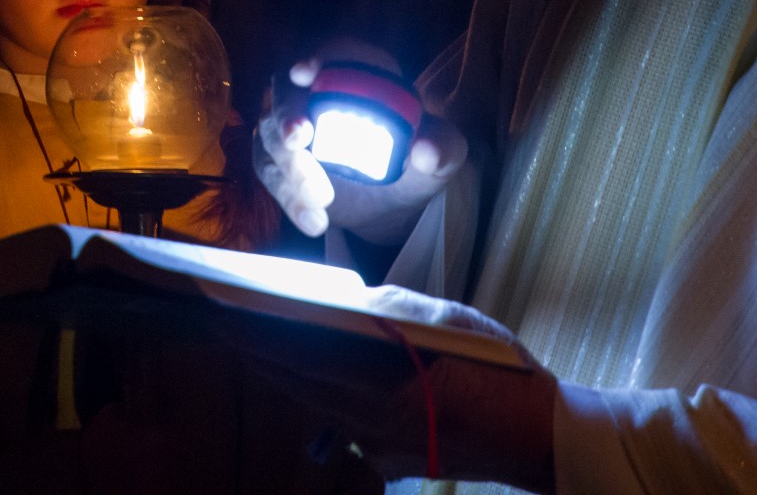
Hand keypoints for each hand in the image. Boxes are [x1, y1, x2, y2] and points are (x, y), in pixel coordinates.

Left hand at [217, 294, 556, 491]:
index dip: (255, 338)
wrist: (539, 436)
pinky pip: (339, 421)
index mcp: (384, 390)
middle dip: (255, 353)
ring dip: (281, 373)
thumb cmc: (501, 374)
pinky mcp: (389, 457)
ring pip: (314, 405)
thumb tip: (354, 300)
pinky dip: (316, 393)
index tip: (218, 316)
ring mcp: (378, 446)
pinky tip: (306, 373)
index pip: (301, 360)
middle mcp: (371, 424)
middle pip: (297, 386)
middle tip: (217, 322)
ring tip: (249, 341)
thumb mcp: (453, 326)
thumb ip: (399, 313)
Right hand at [253, 39, 466, 242]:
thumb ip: (443, 147)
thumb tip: (427, 152)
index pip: (334, 52)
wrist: (389, 200)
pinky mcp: (276, 157)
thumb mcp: (442, 153)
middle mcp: (316, 90)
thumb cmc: (413, 160)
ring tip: (322, 201)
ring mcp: (290, 122)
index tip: (305, 72)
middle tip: (297, 141)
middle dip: (287, 113)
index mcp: (360, 72)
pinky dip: (288, 197)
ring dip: (289, 168)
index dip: (317, 56)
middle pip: (287, 90)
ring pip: (270, 134)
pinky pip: (269, 171)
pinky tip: (315, 222)